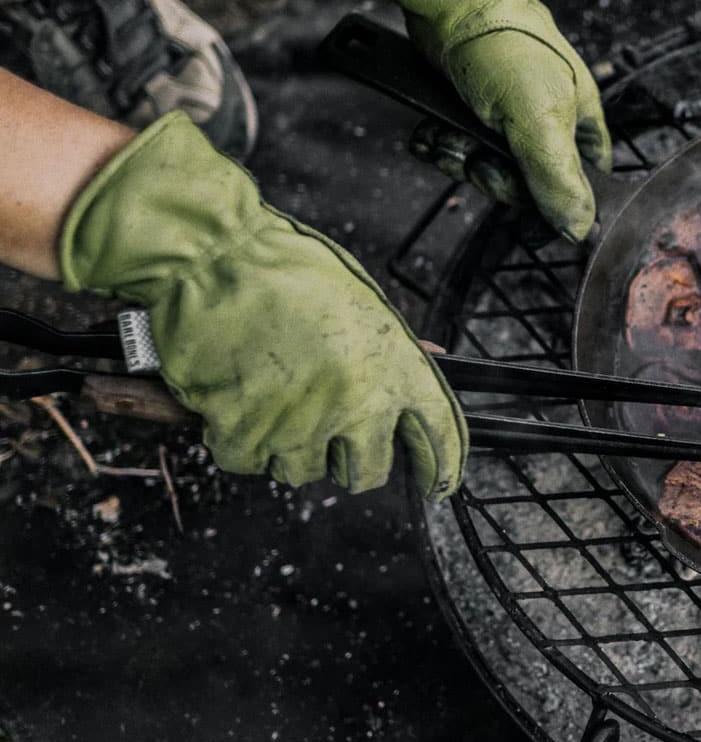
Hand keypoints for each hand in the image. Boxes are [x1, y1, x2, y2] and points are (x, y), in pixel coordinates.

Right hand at [59, 112, 467, 497]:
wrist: (215, 260)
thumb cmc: (287, 269)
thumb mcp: (361, 302)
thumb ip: (390, 348)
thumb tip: (431, 357)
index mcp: (395, 368)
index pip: (440, 435)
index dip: (443, 466)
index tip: (439, 481)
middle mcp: (358, 405)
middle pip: (369, 472)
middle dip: (350, 460)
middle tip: (328, 430)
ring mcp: (302, 426)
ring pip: (303, 471)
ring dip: (288, 444)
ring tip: (271, 393)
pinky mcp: (248, 437)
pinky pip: (247, 461)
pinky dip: (238, 438)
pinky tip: (235, 397)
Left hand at [349, 0, 611, 242]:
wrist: (448, 2)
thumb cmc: (504, 48)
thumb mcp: (538, 120)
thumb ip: (557, 179)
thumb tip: (579, 230)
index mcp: (578, 124)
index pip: (580, 186)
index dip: (554, 204)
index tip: (528, 210)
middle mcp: (546, 123)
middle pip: (523, 186)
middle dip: (491, 177)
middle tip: (478, 160)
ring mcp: (504, 119)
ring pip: (484, 170)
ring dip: (458, 160)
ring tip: (446, 137)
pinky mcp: (468, 112)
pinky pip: (456, 149)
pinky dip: (438, 146)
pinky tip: (428, 134)